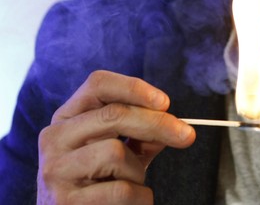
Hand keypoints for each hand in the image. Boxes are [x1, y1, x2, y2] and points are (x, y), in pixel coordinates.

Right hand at [37, 70, 195, 204]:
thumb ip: (142, 133)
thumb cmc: (100, 181)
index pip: (98, 84)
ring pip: (116, 153)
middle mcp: (54, 138)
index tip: (165, 102)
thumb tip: (174, 124)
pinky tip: (131, 203)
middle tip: (187, 135)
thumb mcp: (120, 150)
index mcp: (67, 117)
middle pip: (114, 114)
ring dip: (138, 171)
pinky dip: (139, 198)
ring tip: (132, 183)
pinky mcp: (64, 202)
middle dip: (157, 124)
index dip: (134, 87)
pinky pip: (121, 191)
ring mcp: (55, 170)